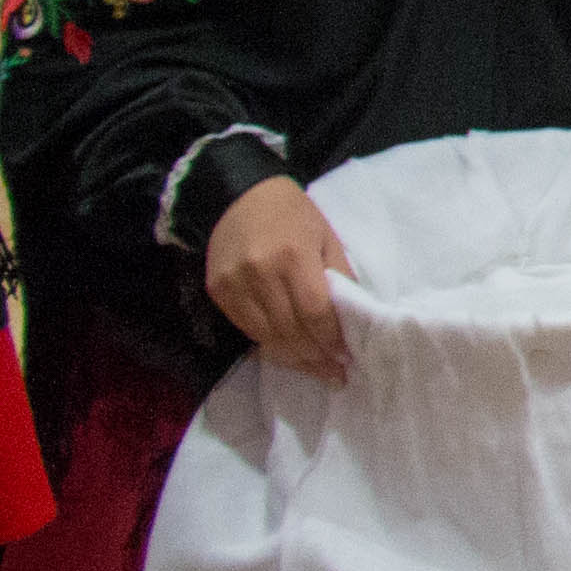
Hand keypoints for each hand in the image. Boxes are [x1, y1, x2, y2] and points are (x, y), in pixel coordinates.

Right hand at [205, 175, 354, 381]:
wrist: (238, 196)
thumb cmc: (293, 214)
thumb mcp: (325, 237)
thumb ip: (339, 274)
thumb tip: (354, 315)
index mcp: (292, 257)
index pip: (314, 312)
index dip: (330, 339)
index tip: (347, 356)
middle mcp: (259, 274)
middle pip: (290, 330)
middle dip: (315, 357)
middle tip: (335, 374)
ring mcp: (234, 285)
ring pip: (266, 335)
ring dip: (292, 358)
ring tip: (315, 370)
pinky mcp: (217, 292)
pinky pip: (246, 328)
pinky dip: (268, 344)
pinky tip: (287, 352)